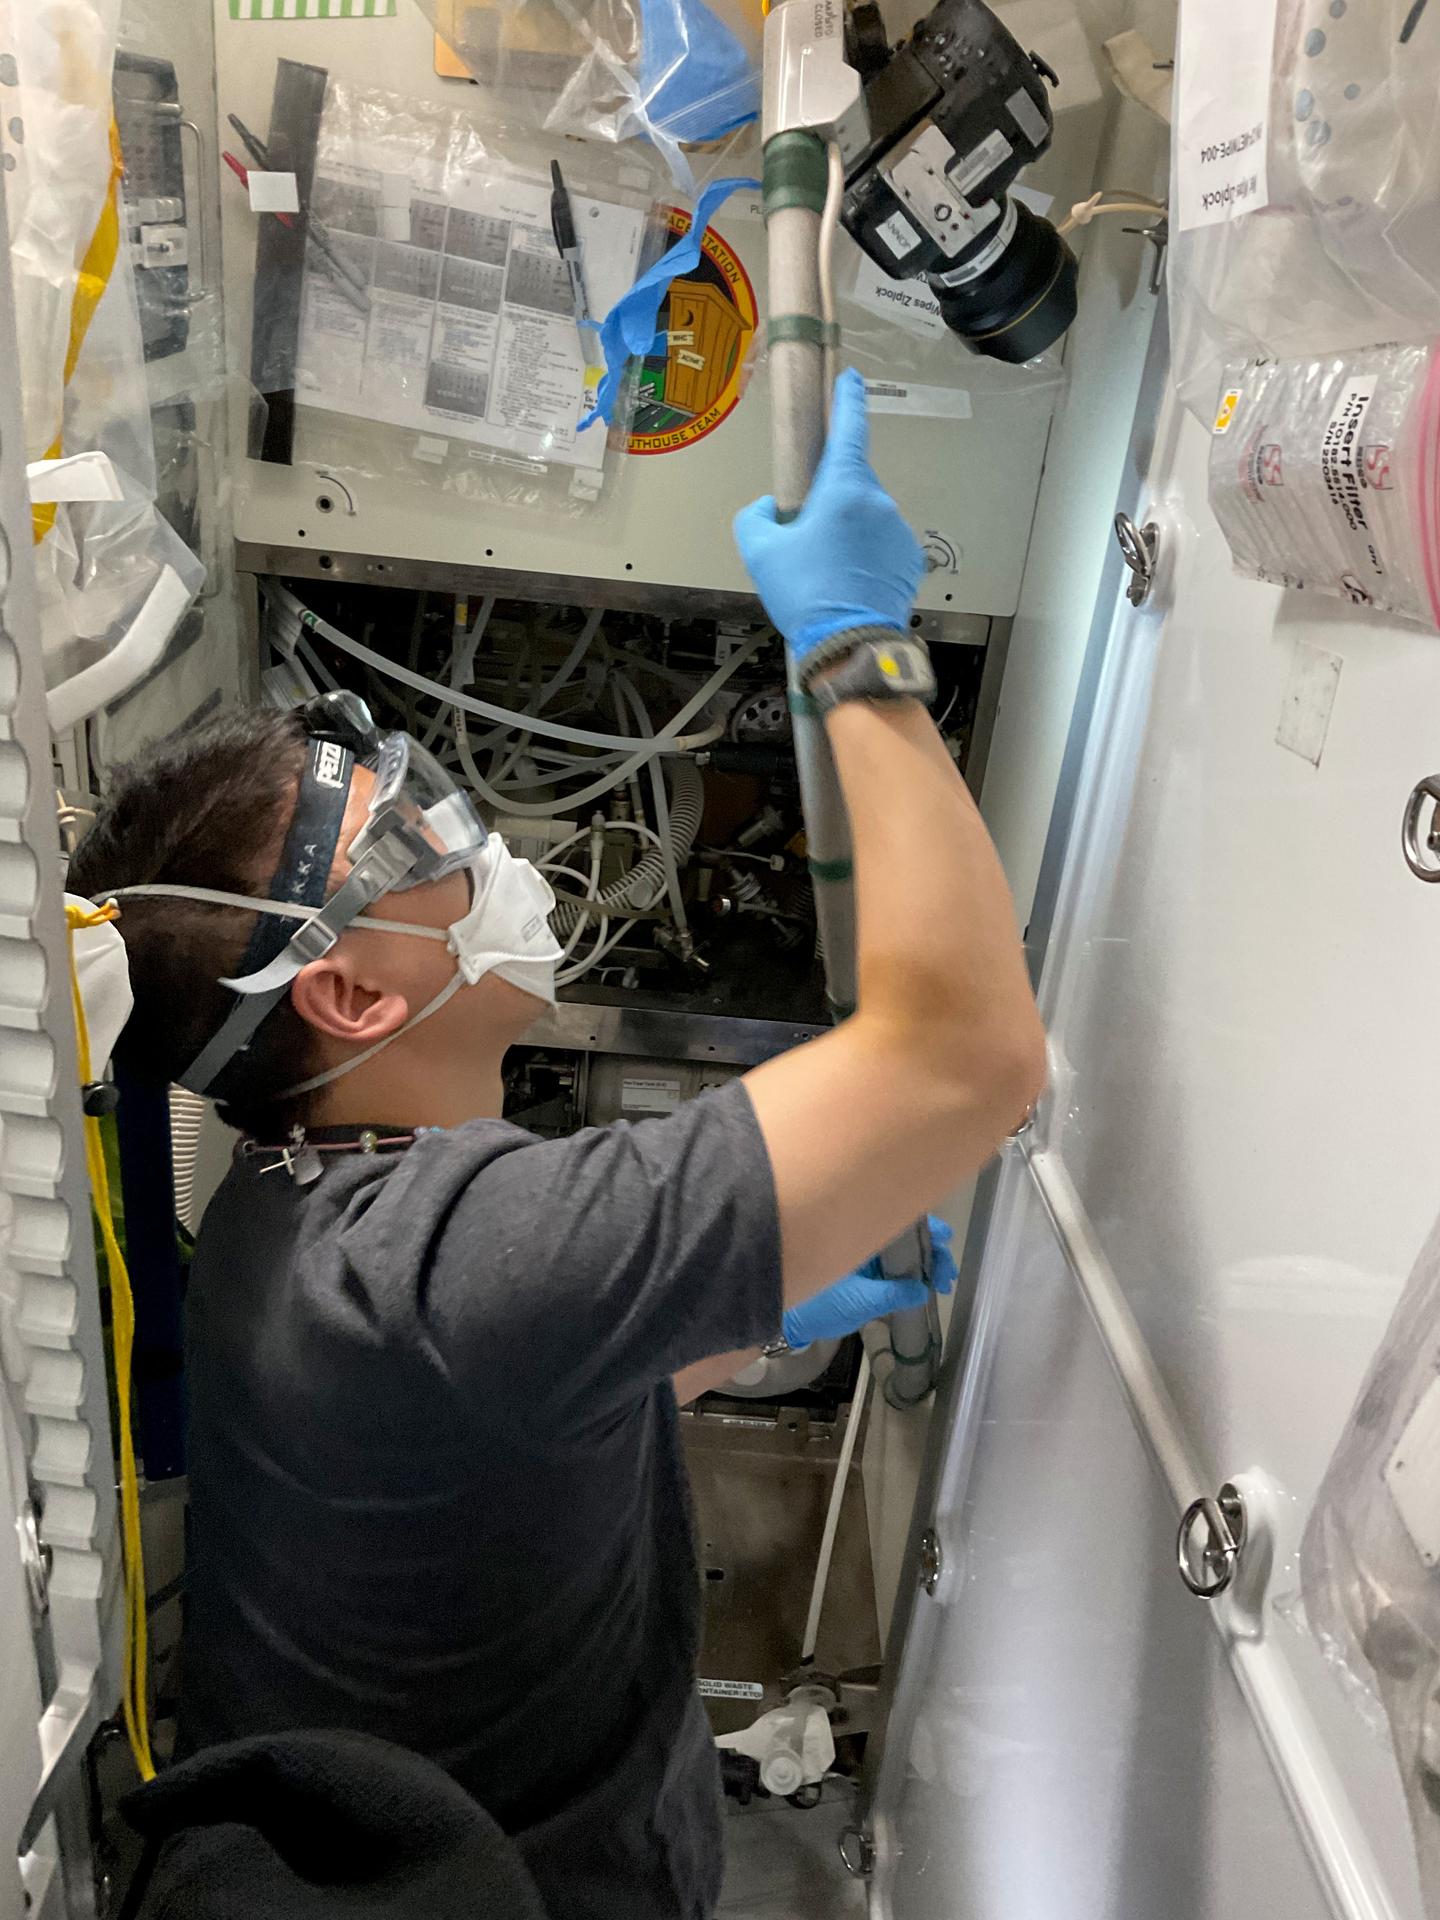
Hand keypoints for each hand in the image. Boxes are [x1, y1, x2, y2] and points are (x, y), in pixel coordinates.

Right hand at [733, 367, 924, 666]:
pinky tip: (850, 584)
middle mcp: (879, 500)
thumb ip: (756, 517)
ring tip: (829, 570)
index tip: (850, 380)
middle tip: (810, 535)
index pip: (850, 429)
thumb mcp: (760, 552)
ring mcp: (899, 531)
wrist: (851, 645)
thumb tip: (770, 507)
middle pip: (853, 483)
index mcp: (844, 488)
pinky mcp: (911, 560)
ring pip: (869, 516)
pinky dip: (868, 556)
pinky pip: (884, 546)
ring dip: (850, 531)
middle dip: (833, 498)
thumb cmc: (805, 594)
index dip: (849, 400)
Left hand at [782, 1215, 955, 1349]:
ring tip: (943, 1282)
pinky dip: (911, 1275)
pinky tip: (925, 1286)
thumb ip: (891, 1295)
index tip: (945, 1241)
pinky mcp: (864, 1275)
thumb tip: (923, 1289)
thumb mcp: (858, 1302)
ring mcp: (864, 1257)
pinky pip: (894, 1268)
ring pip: (901, 1253)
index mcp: (858, 1235)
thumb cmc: (818, 1305)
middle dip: (931, 1251)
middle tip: (947, 1273)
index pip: (898, 1221)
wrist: (789, 1322)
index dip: (926, 1228)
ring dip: (924, 1264)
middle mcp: (863, 1241)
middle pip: (905, 1236)